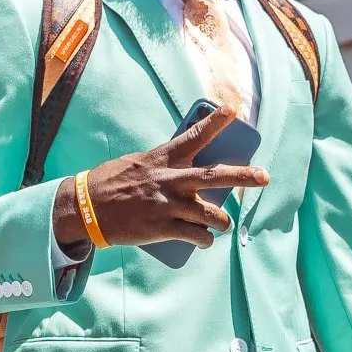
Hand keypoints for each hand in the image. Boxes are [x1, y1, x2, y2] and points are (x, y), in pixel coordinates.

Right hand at [51, 106, 269, 253]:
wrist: (86, 208)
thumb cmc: (110, 182)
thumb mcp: (137, 163)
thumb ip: (162, 163)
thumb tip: (182, 166)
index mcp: (163, 158)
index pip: (194, 136)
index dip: (215, 122)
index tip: (232, 110)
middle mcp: (170, 180)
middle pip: (216, 176)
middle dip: (244, 176)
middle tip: (264, 177)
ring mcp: (168, 205)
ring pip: (211, 214)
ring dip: (222, 221)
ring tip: (223, 224)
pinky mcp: (163, 228)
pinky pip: (196, 235)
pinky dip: (204, 240)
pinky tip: (205, 241)